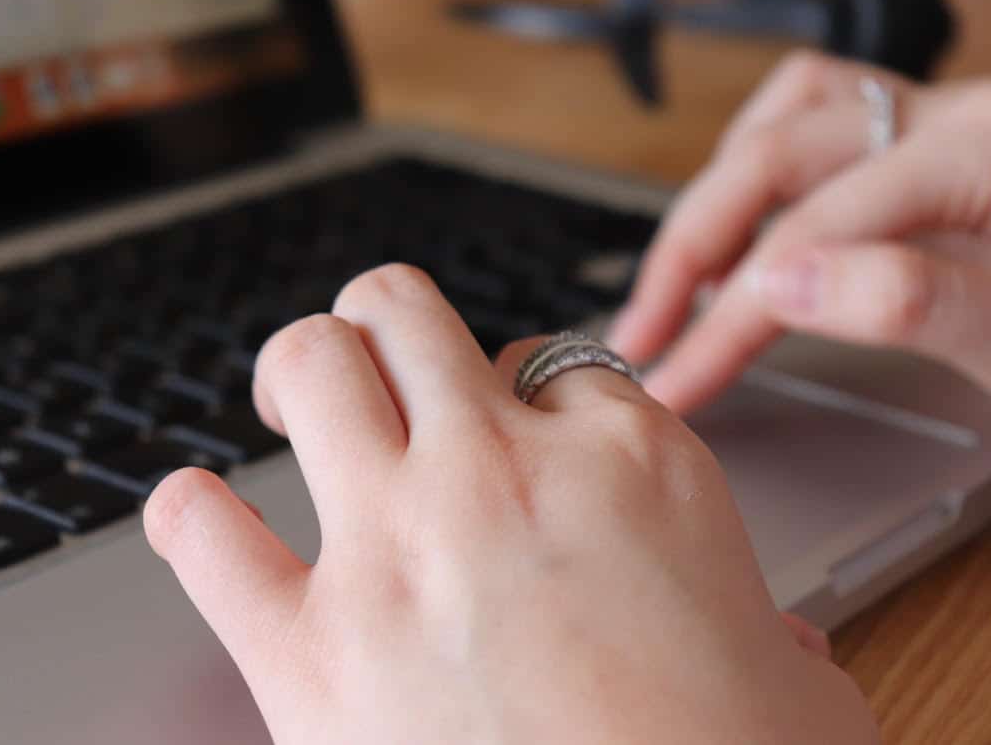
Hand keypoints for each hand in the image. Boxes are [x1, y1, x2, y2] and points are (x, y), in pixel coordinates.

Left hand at [144, 264, 877, 743]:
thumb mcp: (796, 675)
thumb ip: (759, 624)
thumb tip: (755, 637)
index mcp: (628, 466)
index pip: (548, 360)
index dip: (529, 395)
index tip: (523, 438)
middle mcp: (501, 478)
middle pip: (405, 314)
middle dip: (387, 330)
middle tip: (379, 373)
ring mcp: (397, 551)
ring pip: (315, 366)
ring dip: (303, 375)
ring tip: (298, 406)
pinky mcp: (312, 656)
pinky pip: (211, 543)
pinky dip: (193, 521)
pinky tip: (198, 518)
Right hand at [610, 52, 990, 414]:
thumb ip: (905, 301)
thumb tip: (776, 281)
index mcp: (983, 150)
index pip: (811, 236)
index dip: (727, 318)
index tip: (676, 379)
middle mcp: (953, 114)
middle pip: (775, 158)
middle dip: (694, 253)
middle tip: (645, 334)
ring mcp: (940, 120)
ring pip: (790, 116)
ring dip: (722, 193)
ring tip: (686, 274)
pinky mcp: (931, 144)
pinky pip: (824, 112)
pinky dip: (767, 157)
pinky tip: (752, 213)